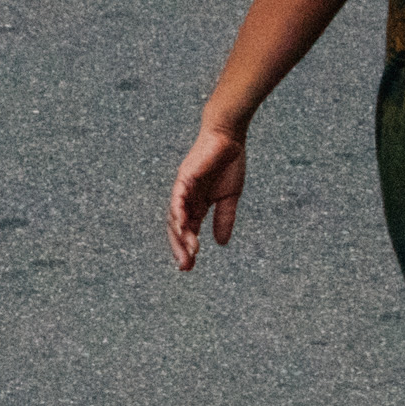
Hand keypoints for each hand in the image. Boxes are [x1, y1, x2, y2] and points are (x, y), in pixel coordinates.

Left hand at [168, 124, 247, 270]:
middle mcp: (185, 199)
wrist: (229, 138)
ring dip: (181, 235)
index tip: (189, 267)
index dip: (187, 249)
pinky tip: (182, 228)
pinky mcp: (184, 178)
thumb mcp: (229, 197)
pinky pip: (178, 198)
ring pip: (175, 217)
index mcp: (196, 205)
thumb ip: (224, 219)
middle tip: (185, 267)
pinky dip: (178, 213)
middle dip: (180, 248)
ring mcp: (182, 188)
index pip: (188, 231)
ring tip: (189, 252)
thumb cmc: (229, 164)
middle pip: (178, 228)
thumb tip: (221, 244)